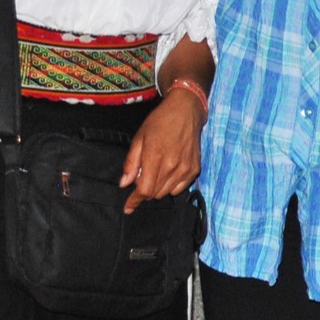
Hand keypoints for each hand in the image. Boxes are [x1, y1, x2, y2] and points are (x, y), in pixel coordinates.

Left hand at [120, 89, 203, 212]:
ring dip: (157, 188)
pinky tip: (169, 172)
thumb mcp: (139, 138)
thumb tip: (124, 183)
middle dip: (145, 190)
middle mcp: (172, 165)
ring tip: (156, 171)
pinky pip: (179, 188)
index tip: (128, 207)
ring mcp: (185, 168)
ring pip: (166, 193)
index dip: (135, 200)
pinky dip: (171, 186)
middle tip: (143, 175)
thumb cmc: (159, 122)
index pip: (144, 189)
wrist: (185, 111)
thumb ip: (131, 162)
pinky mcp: (194, 169)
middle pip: (155, 193)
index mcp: (155, 156)